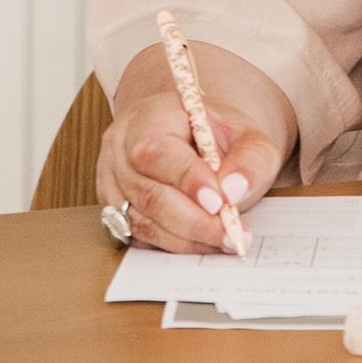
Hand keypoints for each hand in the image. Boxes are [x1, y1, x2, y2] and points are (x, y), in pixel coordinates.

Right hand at [99, 80, 285, 250]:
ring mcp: (112, 181)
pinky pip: (139, 237)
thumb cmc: (217, 137)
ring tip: (224, 240)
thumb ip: (249, 159)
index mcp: (150, 117)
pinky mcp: (114, 210)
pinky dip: (175, 245)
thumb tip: (232, 191)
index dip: (187, 179)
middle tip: (231, 233)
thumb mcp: (247, 136)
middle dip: (194, 221)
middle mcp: (121, 148)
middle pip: (148, 193)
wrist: (194, 141)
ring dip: (187, 238)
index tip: (219, 202)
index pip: (157, 151)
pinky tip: (203, 242)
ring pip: (142, 221)